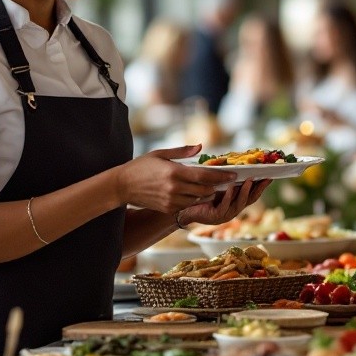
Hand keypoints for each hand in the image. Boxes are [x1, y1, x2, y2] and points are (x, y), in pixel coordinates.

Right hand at [116, 144, 236, 214]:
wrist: (122, 186)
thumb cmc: (141, 166)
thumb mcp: (160, 154)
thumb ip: (182, 152)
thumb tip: (200, 147)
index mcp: (174, 172)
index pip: (204, 175)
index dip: (221, 176)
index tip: (233, 174)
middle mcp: (175, 188)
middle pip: (205, 190)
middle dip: (216, 186)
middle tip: (225, 181)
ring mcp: (171, 200)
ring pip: (198, 199)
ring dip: (206, 194)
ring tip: (212, 187)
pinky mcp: (167, 208)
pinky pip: (187, 205)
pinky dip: (193, 200)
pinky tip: (195, 193)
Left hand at [178, 178, 270, 226]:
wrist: (182, 207)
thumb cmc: (199, 194)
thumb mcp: (216, 184)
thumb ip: (226, 178)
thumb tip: (236, 162)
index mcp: (234, 202)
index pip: (252, 195)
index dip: (261, 187)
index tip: (270, 177)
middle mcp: (232, 210)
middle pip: (250, 200)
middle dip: (258, 189)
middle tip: (264, 178)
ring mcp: (225, 215)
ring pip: (239, 204)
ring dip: (245, 191)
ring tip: (249, 180)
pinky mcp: (215, 217)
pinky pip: (224, 206)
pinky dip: (229, 197)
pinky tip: (231, 188)